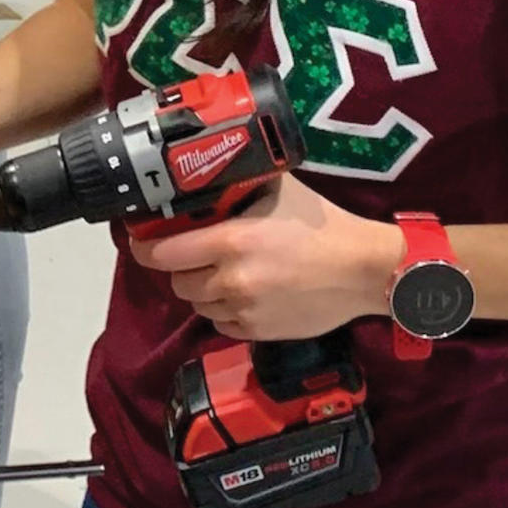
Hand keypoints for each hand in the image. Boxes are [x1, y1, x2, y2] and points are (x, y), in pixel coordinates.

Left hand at [129, 174, 404, 340]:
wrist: (364, 270)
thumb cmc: (321, 226)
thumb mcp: (276, 191)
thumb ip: (236, 187)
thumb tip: (202, 174)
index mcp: (230, 242)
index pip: (162, 253)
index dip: (145, 247)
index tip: (142, 241)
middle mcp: (231, 279)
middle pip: (177, 281)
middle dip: (182, 267)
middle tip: (197, 254)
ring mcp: (244, 309)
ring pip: (197, 305)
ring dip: (203, 290)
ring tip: (226, 273)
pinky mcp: (258, 332)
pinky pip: (221, 324)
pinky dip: (225, 311)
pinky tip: (245, 294)